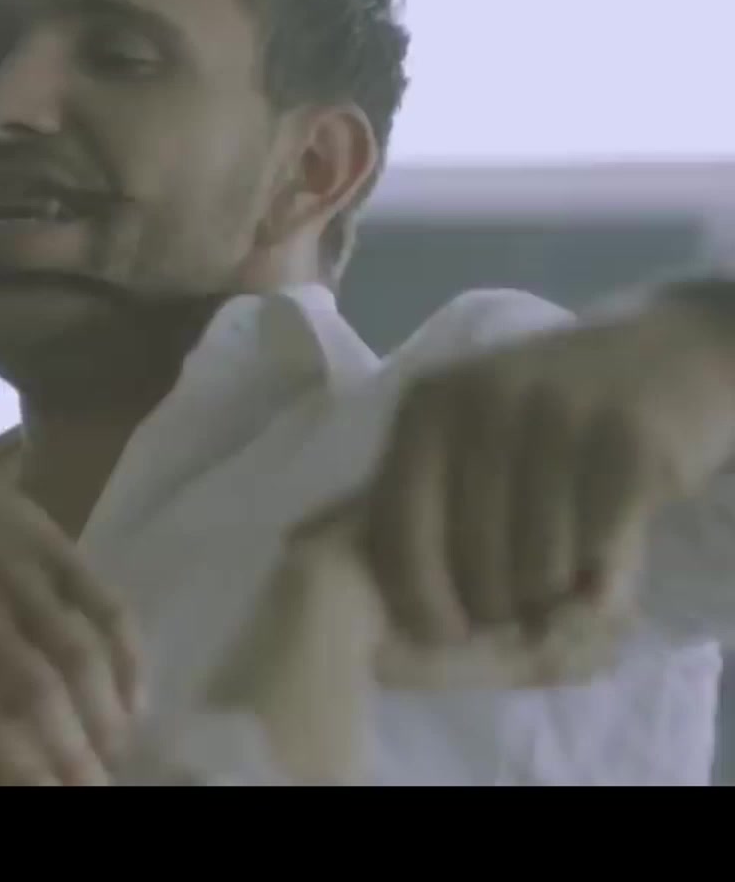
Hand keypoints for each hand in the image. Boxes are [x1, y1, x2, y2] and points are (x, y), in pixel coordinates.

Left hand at [0, 458, 141, 785]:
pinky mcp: (55, 544)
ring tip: (120, 747)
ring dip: (105, 709)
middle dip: (75, 749)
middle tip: (99, 783)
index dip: (26, 765)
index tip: (55, 792)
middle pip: (36, 692)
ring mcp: (19, 574)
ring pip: (75, 652)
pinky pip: (104, 604)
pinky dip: (127, 654)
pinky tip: (136, 695)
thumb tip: (24, 762)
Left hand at [362, 300, 734, 646]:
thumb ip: (410, 484)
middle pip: (472, 557)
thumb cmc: (543, 408)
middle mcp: (486, 402)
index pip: (398, 523)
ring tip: (555, 576)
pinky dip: (598, 570)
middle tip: (513, 611)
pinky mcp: (629, 442)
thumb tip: (318, 554)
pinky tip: (598, 548)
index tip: (442, 631)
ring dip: (547, 593)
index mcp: (429, 405)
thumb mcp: (463, 424)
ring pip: (536, 565)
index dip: (416, 594)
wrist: (665, 353)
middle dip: (491, 605)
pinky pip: (596, 550)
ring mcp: (560, 418)